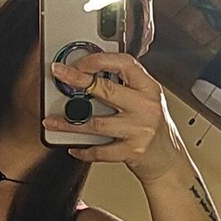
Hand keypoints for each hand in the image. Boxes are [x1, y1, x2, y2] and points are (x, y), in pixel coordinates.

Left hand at [44, 53, 182, 184]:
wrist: (168, 161)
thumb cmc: (154, 128)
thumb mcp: (147, 100)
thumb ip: (125, 86)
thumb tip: (90, 73)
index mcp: (149, 88)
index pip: (124, 64)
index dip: (99, 59)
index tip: (80, 61)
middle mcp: (146, 106)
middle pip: (106, 90)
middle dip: (78, 80)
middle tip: (59, 74)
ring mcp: (140, 129)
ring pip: (97, 123)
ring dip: (70, 122)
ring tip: (52, 121)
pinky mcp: (133, 151)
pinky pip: (101, 150)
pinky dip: (84, 149)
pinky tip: (74, 146)